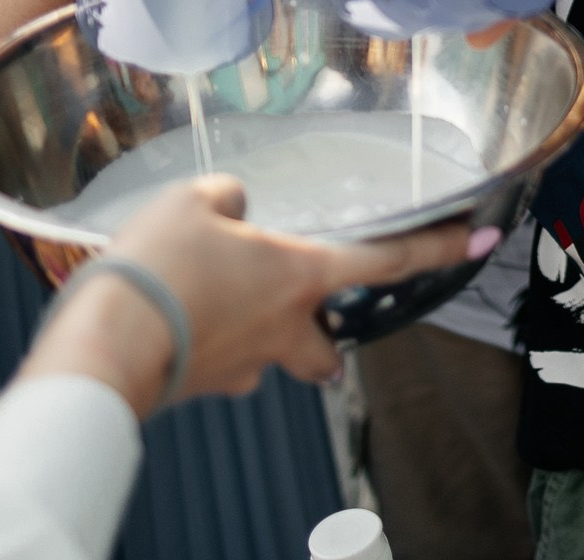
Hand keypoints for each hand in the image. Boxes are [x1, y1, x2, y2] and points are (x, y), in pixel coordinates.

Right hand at [18, 175, 471, 415]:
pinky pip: (222, 365)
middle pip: (330, 344)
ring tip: (223, 305)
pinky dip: (210, 344)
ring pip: (275, 360)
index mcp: (298, 275)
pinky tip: (178, 317)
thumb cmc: (157, 270)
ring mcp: (246, 366)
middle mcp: (284, 328)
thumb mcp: (192, 202)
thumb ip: (226, 198)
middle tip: (303, 304)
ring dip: (266, 339)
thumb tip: (232, 207)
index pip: (386, 259)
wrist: (105, 347)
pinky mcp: (205, 386)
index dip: (436, 247)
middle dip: (326, 333)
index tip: (478, 240)